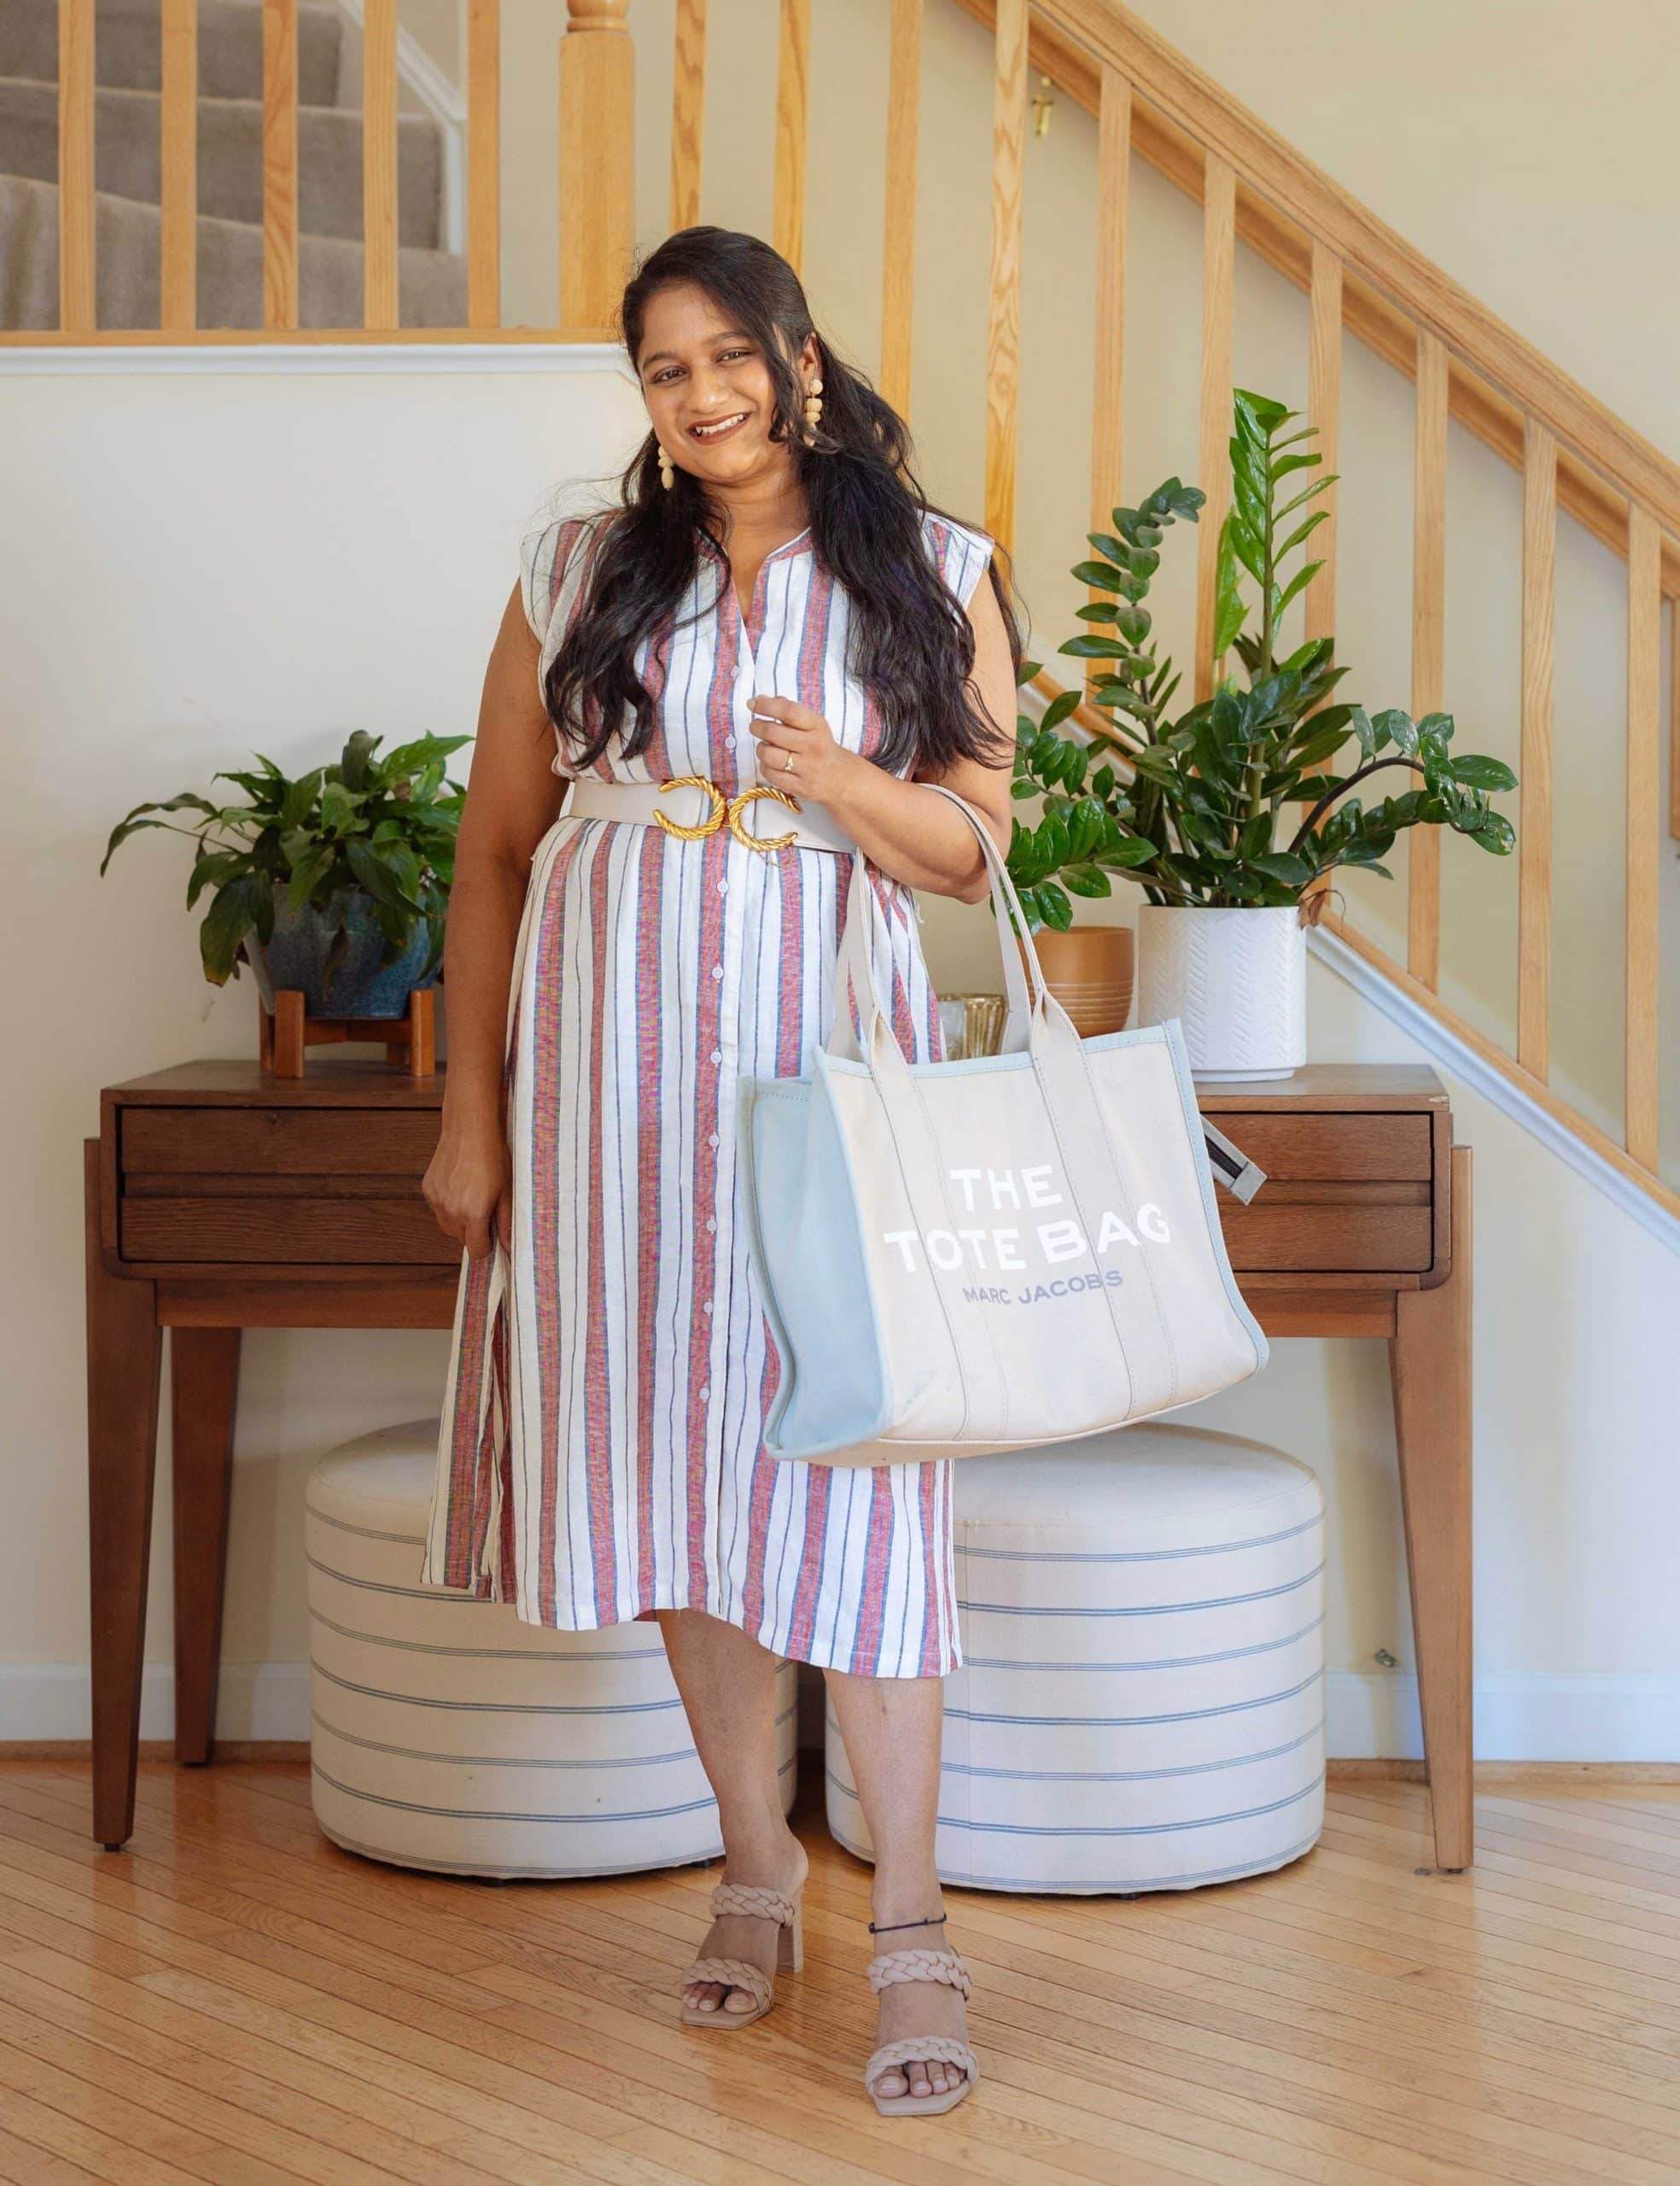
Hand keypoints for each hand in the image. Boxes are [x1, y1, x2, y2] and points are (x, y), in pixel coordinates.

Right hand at [423, 1110, 512, 1259]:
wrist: (470, 1128)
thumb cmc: (494, 1156)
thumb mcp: (507, 1191)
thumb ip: (506, 1223)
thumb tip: (509, 1247)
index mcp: (474, 1213)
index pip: (476, 1250)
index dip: (486, 1245)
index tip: (492, 1234)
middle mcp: (451, 1210)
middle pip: (462, 1240)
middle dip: (474, 1232)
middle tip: (485, 1209)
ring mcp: (437, 1200)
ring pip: (448, 1226)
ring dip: (460, 1220)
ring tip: (472, 1197)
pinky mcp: (428, 1189)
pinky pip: (438, 1208)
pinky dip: (448, 1205)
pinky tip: (459, 1186)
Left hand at [748, 694, 856, 805]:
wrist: (839, 777)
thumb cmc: (818, 746)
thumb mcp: (812, 724)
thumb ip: (787, 710)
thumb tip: (758, 701)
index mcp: (817, 726)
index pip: (788, 711)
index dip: (766, 706)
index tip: (752, 704)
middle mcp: (813, 746)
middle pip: (773, 732)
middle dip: (757, 727)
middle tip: (755, 726)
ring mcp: (807, 768)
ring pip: (768, 754)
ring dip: (761, 749)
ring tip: (766, 747)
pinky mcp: (799, 787)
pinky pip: (770, 774)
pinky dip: (765, 767)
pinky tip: (772, 763)